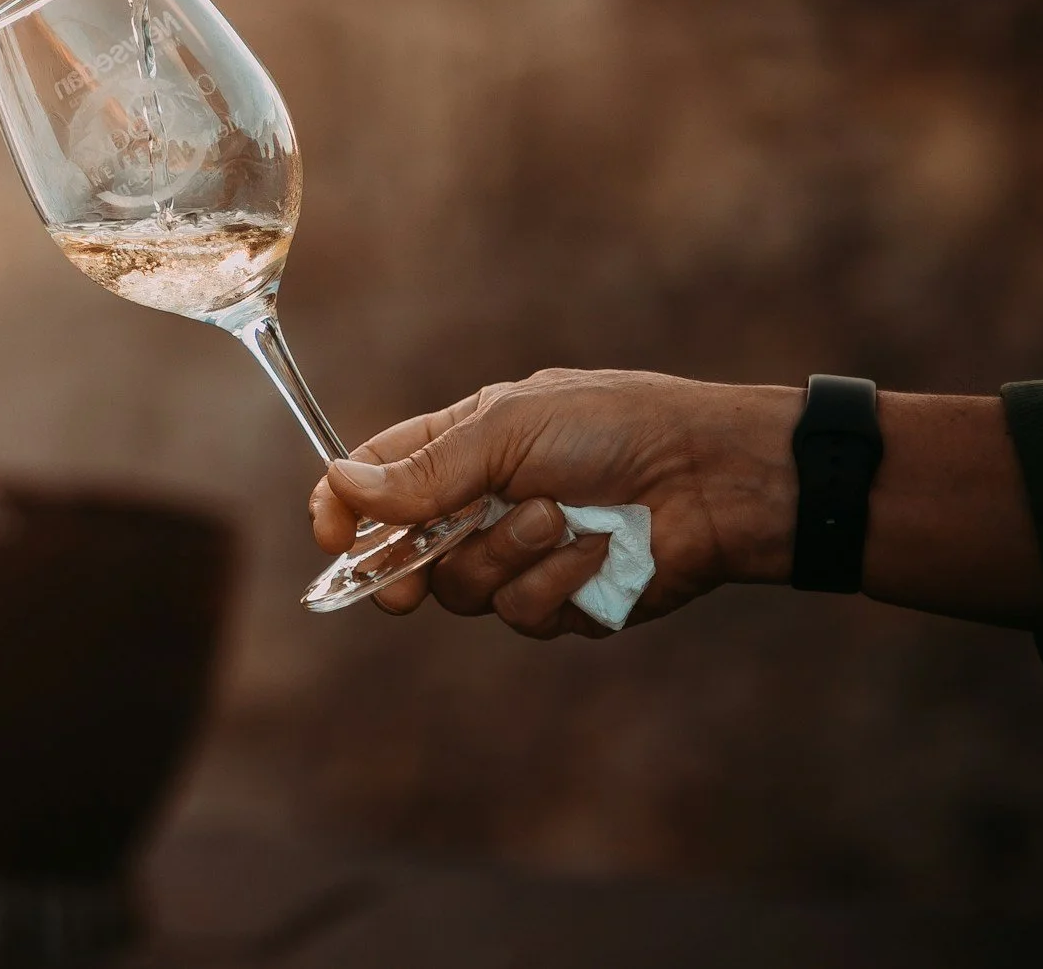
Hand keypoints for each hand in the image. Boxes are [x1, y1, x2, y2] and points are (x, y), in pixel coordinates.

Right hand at [307, 369, 799, 638]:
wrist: (712, 476)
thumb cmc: (614, 427)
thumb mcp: (507, 431)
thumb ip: (423, 470)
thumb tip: (338, 484)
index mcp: (459, 449)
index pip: (374, 481)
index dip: (341, 509)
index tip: (330, 535)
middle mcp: (481, 506)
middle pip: (405, 556)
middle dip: (403, 571)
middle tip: (405, 585)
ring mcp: (521, 558)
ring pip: (465, 591)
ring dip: (507, 556)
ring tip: (559, 517)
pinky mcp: (564, 602)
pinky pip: (526, 614)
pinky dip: (558, 582)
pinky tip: (597, 550)